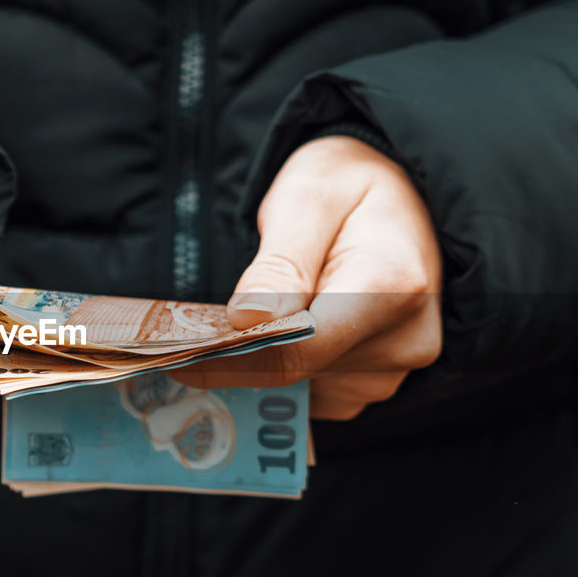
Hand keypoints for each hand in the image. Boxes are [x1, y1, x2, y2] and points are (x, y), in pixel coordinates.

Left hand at [171, 136, 441, 418]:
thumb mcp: (310, 196)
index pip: (302, 348)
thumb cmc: (350, 185)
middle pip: (298, 373)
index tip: (173, 355)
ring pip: (301, 388)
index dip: (232, 358)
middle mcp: (405, 340)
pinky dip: (282, 369)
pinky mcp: (374, 381)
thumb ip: (281, 261)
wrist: (397, 194)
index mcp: (394, 287)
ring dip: (260, 363)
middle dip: (238, 356)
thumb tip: (247, 321)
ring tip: (236, 320)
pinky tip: (267, 334)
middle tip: (182, 335)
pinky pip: (313, 391)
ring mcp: (393, 368)